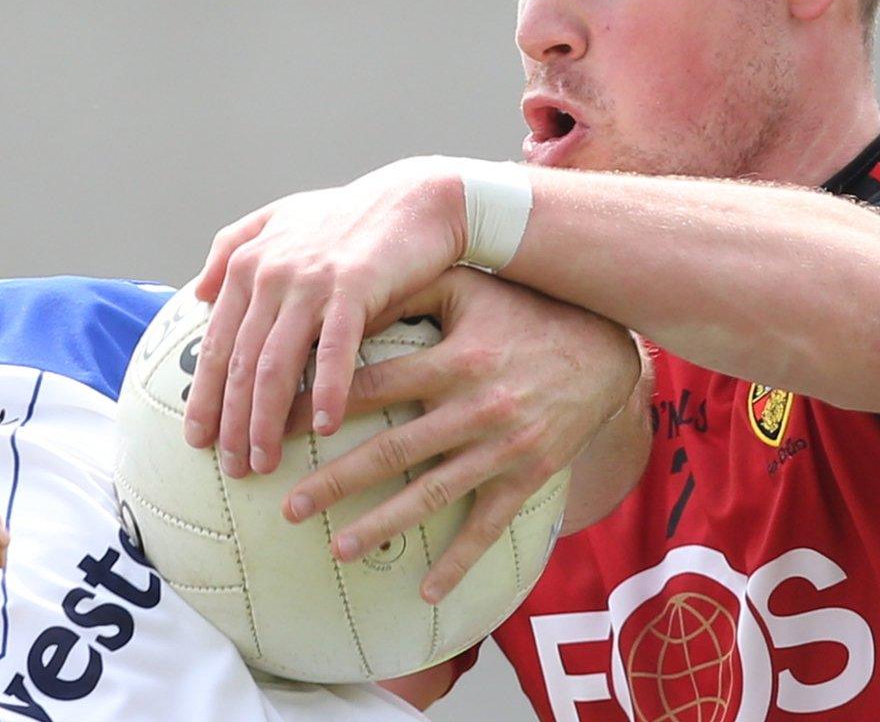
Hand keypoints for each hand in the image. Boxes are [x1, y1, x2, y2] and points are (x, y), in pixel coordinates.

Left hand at [183, 157, 469, 475]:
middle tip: (231, 466)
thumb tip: (198, 292)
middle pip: (239, 362)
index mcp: (247, 264)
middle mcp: (269, 273)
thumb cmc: (348, 217)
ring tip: (264, 461)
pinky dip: (325, 390)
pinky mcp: (352, 286)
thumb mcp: (281, 220)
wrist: (413, 198)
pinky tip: (323, 426)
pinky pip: (333, 350)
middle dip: (230, 421)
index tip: (196, 439)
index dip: (204, 395)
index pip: (216, 343)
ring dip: (266, 420)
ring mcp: (308, 280)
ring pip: (275, 364)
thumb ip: (232, 247)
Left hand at [282, 268, 638, 602]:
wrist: (604, 347)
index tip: (274, 430)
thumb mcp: (465, 288)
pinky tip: (426, 590)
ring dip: (382, 525)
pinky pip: (489, 526)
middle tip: (287, 507)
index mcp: (451, 361)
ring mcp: (503, 448)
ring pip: (432, 494)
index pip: (367, 388)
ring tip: (336, 548)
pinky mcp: (529, 477)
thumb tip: (342, 306)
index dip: (319, 409)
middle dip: (335, 482)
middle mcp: (474, 408)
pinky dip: (459, 561)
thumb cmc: (522, 310)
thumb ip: (405, 292)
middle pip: (390, 451)